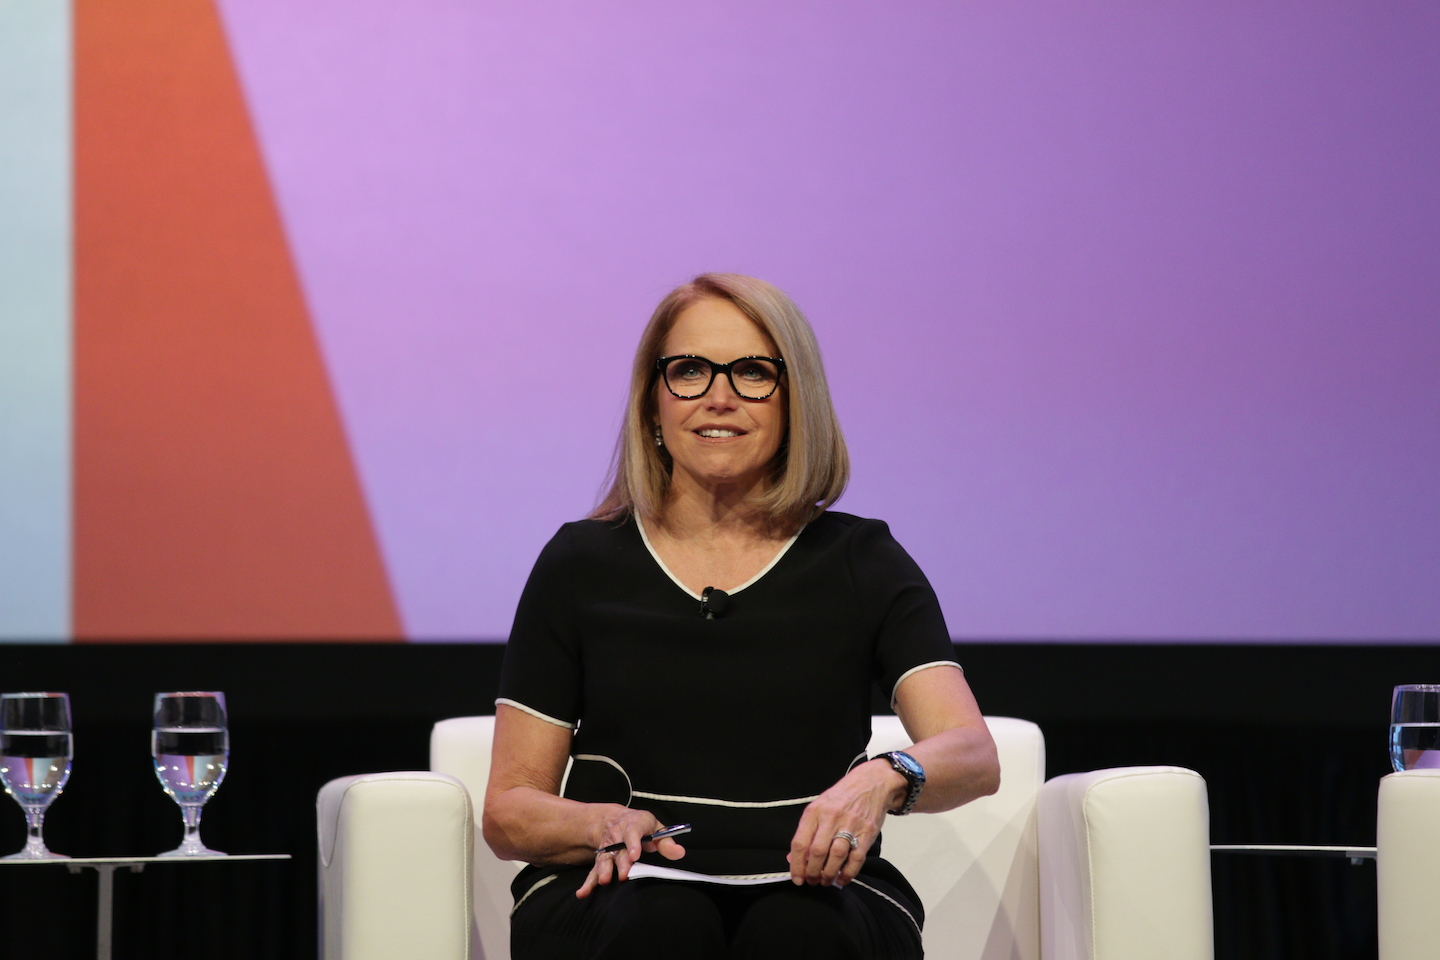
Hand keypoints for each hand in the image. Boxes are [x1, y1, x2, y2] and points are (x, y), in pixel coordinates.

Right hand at [576, 807, 686, 898]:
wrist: (615, 819)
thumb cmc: (640, 826)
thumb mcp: (655, 828)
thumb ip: (666, 842)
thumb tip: (680, 853)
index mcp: (633, 825)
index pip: (633, 832)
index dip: (634, 843)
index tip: (635, 855)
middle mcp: (617, 836)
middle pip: (618, 849)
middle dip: (620, 862)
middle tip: (624, 875)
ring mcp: (608, 847)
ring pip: (605, 858)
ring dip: (604, 870)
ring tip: (604, 881)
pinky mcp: (601, 858)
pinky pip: (593, 870)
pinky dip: (588, 882)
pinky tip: (583, 893)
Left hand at [788, 760, 904, 887]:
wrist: (872, 782)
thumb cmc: (842, 796)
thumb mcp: (819, 806)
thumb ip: (806, 832)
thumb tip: (793, 858)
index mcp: (815, 811)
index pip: (800, 842)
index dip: (796, 865)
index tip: (797, 878)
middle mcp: (831, 818)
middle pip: (817, 852)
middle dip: (812, 872)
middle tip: (812, 881)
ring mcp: (850, 825)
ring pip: (835, 857)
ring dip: (828, 874)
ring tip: (825, 881)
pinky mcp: (867, 833)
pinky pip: (856, 859)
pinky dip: (848, 873)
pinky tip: (842, 879)